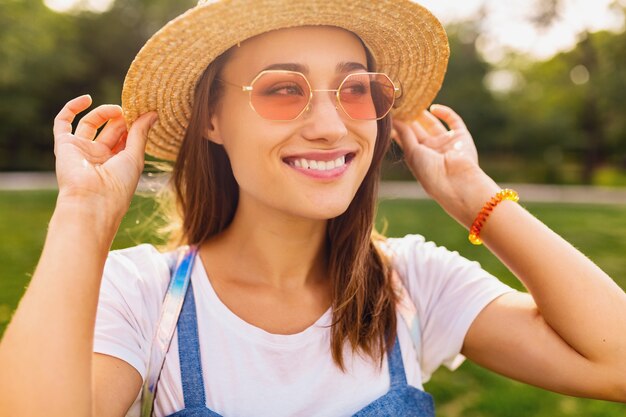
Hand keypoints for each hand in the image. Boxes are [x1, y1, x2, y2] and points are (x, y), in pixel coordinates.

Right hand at [53, 95, 157, 219]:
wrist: (92, 200)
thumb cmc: (118, 185)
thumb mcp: (135, 157)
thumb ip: (141, 133)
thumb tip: (153, 113)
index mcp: (118, 163)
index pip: (126, 138)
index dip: (134, 125)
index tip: (144, 114)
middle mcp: (99, 156)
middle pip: (110, 130)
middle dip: (121, 119)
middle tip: (131, 112)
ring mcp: (81, 150)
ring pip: (90, 124)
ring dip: (104, 113)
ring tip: (118, 110)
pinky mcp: (64, 145)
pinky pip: (62, 122)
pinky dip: (72, 108)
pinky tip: (86, 99)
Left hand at [392, 104, 498, 226]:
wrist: (456, 182)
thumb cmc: (430, 173)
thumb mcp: (412, 153)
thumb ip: (404, 134)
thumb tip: (394, 118)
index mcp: (418, 157)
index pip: (406, 138)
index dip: (398, 126)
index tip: (390, 113)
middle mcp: (432, 150)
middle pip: (418, 129)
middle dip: (409, 116)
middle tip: (400, 102)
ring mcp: (447, 143)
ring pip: (433, 123)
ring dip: (423, 113)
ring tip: (412, 101)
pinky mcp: (461, 136)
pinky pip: (453, 120)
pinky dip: (445, 112)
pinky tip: (433, 108)